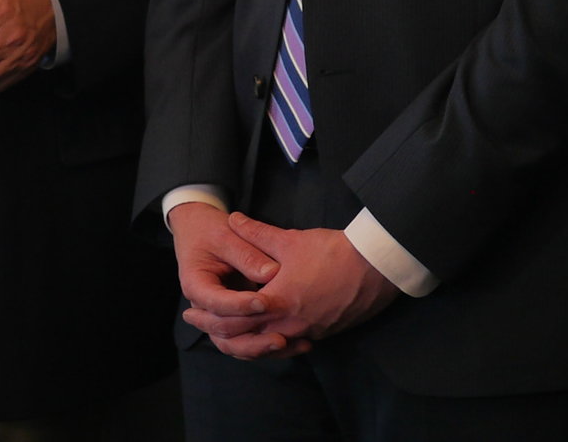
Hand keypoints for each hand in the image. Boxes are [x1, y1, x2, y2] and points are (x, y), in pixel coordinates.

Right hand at [168, 201, 290, 350]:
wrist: (199, 231)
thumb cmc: (210, 231)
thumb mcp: (226, 236)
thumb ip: (247, 255)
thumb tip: (272, 273)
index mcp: (195, 284)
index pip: (216, 302)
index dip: (240, 305)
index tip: (265, 301)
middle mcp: (203, 307)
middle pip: (222, 333)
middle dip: (252, 338)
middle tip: (280, 337)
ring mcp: (217, 316)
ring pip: (234, 344)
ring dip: (260, 348)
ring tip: (287, 344)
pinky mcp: (232, 319)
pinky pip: (246, 341)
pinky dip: (266, 346)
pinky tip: (294, 344)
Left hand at [198, 213, 399, 356]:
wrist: (376, 268)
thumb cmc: (333, 252)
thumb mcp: (290, 240)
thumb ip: (256, 233)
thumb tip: (234, 219)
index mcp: (277, 303)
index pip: (233, 320)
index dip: (208, 318)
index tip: (191, 313)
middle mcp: (289, 325)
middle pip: (245, 341)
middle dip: (219, 334)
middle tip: (201, 325)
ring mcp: (307, 333)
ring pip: (266, 347)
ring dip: (244, 342)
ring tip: (229, 332)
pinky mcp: (322, 334)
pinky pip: (288, 346)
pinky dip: (271, 343)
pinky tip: (265, 334)